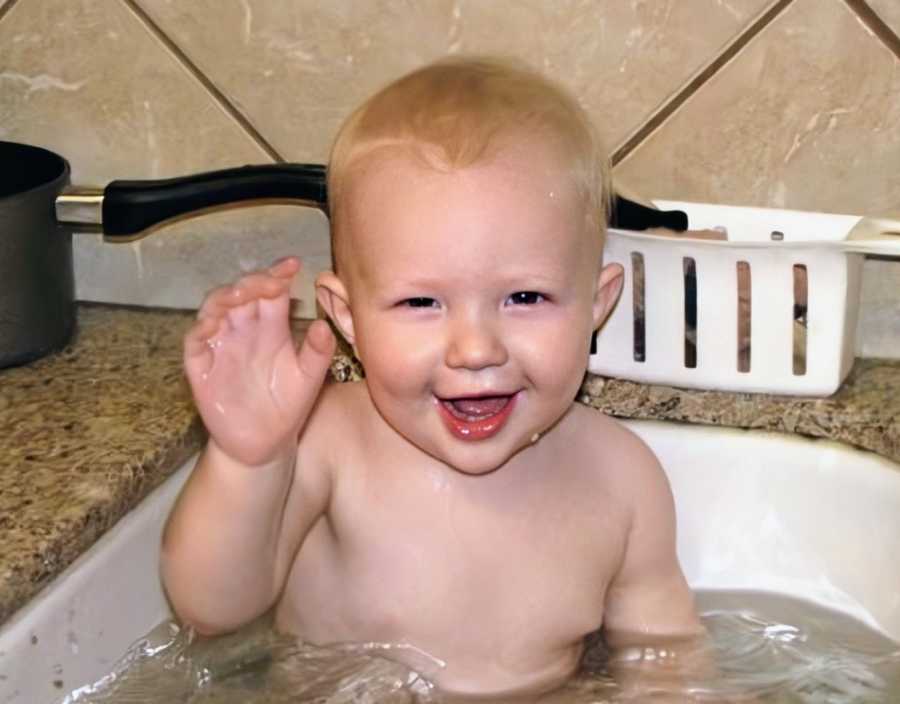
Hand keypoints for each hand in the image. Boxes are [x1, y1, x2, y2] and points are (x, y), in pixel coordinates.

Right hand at [183, 257, 335, 466]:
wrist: (265, 443)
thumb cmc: (288, 406)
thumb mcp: (309, 379)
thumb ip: (318, 353)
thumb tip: (325, 326)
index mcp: (271, 327)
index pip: (272, 291)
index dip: (278, 275)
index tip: (293, 265)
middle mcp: (244, 329)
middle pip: (242, 293)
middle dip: (253, 282)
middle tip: (269, 281)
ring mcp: (220, 344)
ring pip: (215, 308)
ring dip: (225, 297)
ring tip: (242, 294)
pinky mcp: (201, 365)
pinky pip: (195, 341)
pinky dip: (201, 329)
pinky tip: (214, 323)